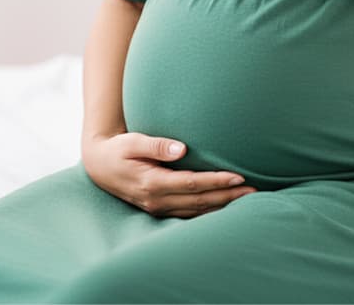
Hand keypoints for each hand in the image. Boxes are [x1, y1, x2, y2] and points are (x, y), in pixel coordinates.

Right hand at [81, 132, 256, 218]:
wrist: (99, 165)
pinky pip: (190, 212)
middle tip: (254, 191)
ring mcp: (158, 207)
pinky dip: (210, 210)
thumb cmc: (118, 149)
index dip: (217, 181)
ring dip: (223, 205)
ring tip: (248, 199)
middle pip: (200, 200)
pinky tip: (226, 205)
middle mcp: (157, 200)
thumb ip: (156, 144)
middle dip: (228, 196)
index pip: (193, 184)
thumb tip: (181, 148)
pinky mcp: (161, 208)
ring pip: (197, 210)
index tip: (239, 176)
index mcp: (152, 183)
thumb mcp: (132, 141)